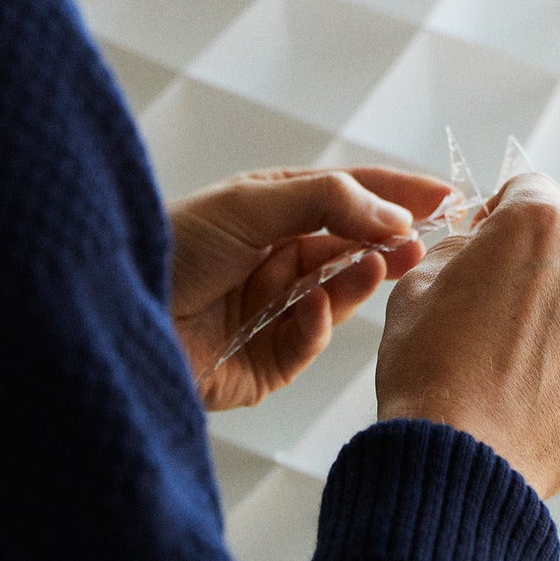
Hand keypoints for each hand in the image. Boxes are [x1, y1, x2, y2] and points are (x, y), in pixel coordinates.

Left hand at [169, 167, 452, 410]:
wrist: (114, 311)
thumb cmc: (173, 243)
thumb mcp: (250, 203)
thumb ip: (326, 201)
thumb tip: (393, 215)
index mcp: (271, 210)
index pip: (349, 196)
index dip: (396, 195)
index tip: (445, 196)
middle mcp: (274, 259)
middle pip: (351, 249)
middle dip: (388, 242)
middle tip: (424, 240)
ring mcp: (271, 313)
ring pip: (336, 297)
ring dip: (361, 280)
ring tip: (385, 265)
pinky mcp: (263, 365)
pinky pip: (306, 344)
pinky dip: (316, 326)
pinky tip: (313, 308)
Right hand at [376, 174, 559, 499]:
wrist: (456, 462)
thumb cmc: (428, 371)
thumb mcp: (417, 284)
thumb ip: (462, 247)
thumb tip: (482, 242)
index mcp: (535, 229)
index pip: (535, 184)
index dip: (505, 206)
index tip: (491, 235)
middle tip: (537, 257)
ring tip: (524, 351)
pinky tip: (541, 391)